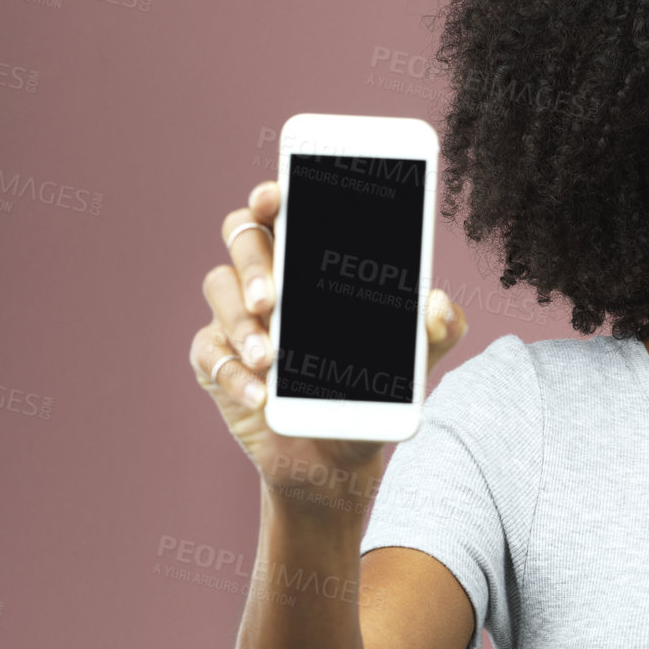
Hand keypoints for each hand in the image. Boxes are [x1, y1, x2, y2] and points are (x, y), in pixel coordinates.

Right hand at [189, 180, 467, 500]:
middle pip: (242, 238)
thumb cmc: (374, 386)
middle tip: (273, 298)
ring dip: (240, 322)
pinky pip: (210, 355)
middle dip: (254, 263)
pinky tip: (260, 393)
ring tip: (269, 357)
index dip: (273, 196)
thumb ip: (439, 328)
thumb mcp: (417, 358)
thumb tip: (437, 304)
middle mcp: (267, 278)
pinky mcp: (216, 362)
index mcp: (308, 261)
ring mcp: (236, 317)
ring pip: (218, 289)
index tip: (276, 195)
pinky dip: (233, 374)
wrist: (341, 453)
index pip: (284, 211)